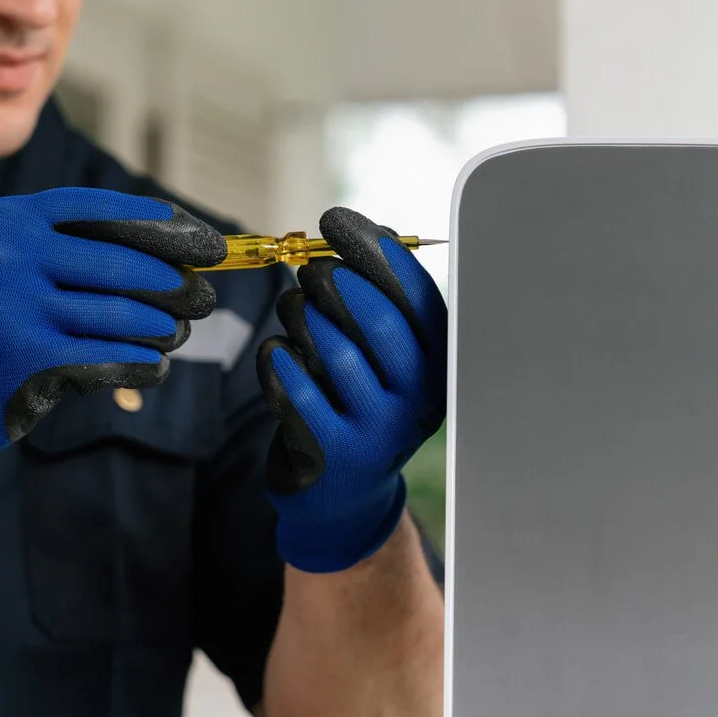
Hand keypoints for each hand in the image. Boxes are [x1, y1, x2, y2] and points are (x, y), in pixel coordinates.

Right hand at [0, 187, 222, 486]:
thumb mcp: (16, 263)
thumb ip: (83, 251)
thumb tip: (184, 255)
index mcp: (11, 220)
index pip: (107, 211)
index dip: (167, 226)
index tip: (210, 245)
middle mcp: (9, 256)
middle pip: (125, 263)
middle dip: (178, 283)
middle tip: (204, 298)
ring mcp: (16, 309)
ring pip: (126, 315)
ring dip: (165, 327)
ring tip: (175, 332)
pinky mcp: (29, 361)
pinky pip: (114, 358)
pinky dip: (145, 363)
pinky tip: (154, 364)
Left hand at [256, 207, 446, 572]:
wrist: (343, 495)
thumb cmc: (360, 404)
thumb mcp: (385, 358)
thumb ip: (383, 303)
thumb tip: (371, 232)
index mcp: (439, 368)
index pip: (418, 299)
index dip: (376, 252)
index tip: (339, 222)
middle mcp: (418, 400)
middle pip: (379, 322)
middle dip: (335, 281)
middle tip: (308, 268)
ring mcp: (378, 431)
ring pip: (335, 351)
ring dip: (303, 316)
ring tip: (293, 307)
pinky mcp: (332, 453)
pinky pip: (297, 390)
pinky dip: (280, 360)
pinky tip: (278, 351)